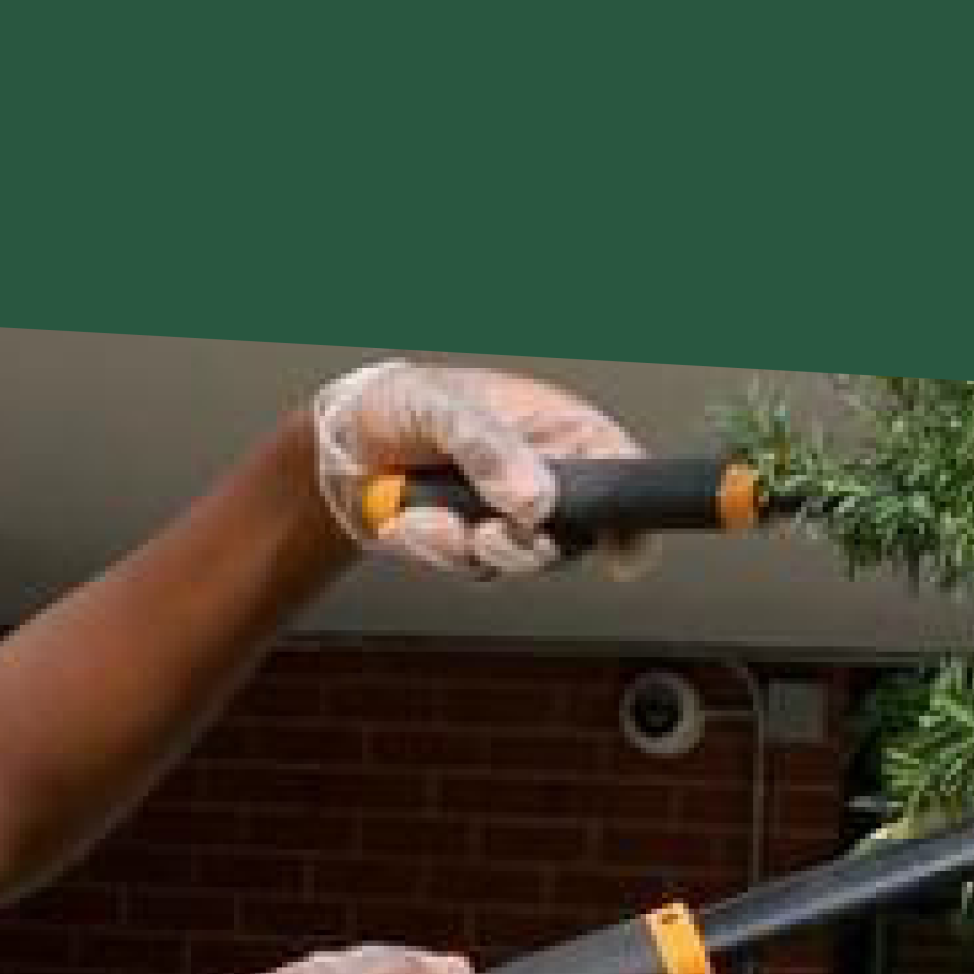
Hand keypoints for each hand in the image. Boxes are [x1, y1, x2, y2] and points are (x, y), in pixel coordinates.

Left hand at [310, 360, 655, 581]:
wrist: (341, 446)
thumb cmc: (403, 404)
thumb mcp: (444, 407)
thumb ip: (490, 449)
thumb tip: (535, 500)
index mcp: (560, 432)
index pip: (623, 475)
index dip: (632, 519)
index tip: (619, 554)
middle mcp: (546, 478)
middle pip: (579, 537)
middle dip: (530, 546)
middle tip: (489, 532)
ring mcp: (512, 516)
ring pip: (526, 562)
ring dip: (476, 549)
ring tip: (431, 518)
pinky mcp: (476, 547)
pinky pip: (475, 570)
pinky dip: (440, 552)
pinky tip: (412, 521)